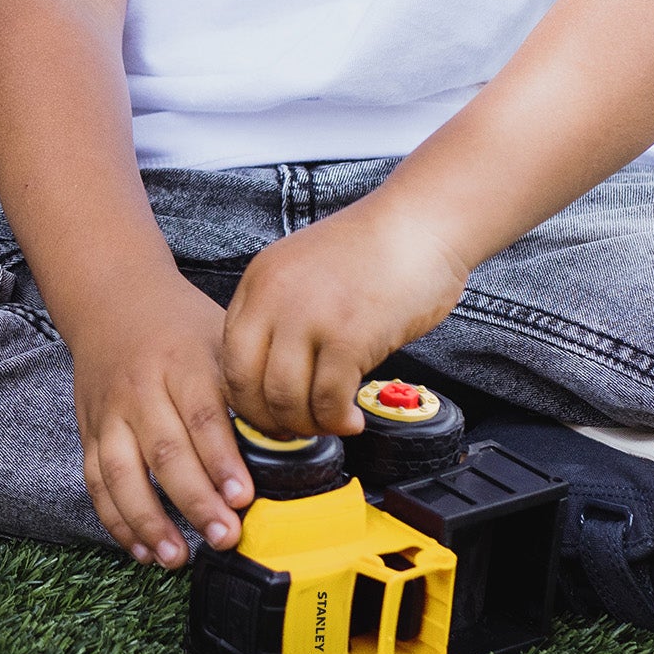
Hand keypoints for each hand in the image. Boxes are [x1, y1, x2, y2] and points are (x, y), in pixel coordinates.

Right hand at [65, 268, 252, 567]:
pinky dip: (117, 520)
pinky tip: (141, 549)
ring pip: (123, 474)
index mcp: (182, 362)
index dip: (222, 461)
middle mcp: (142, 389)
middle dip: (195, 502)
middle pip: (166, 452)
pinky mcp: (90, 432)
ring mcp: (111, 413)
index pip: (204, 417)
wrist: (115, 302)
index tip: (243, 498)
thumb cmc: (182, 326)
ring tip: (177, 558)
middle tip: (224, 537)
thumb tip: (295, 431)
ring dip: (150, 522)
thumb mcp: (221, 336)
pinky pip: (97, 483)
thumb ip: (246, 383)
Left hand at [222, 195, 470, 438]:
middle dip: (269, 421)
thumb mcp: (305, 269)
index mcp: (260, 280)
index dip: (247, 396)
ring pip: (285, 400)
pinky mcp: (348, 337)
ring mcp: (310, 317)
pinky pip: (328, 400)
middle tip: (295, 431)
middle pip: (247, 385)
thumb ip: (283, 313)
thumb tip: (276, 377)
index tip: (269, 412)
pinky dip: (338, 421)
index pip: (230, 357)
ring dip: (307, 425)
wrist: (423, 221)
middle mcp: (275, 298)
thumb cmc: (377, 247)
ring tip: (330, 423)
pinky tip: (352, 419)